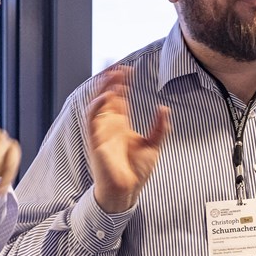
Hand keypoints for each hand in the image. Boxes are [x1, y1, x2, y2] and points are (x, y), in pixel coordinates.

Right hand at [86, 66, 170, 213]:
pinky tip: (105, 96)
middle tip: (118, 65)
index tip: (129, 69)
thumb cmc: (137, 171)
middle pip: (107, 96)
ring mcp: (102, 131)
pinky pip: (92, 120)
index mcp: (122, 125)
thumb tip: (164, 108)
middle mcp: (110, 125)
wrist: (127, 190)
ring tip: (111, 74)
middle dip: (110, 80)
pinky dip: (97, 106)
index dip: (123, 83)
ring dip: (103, 88)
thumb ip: (159, 127)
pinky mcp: (96, 140)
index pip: (120, 98)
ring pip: (98, 103)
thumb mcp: (153, 145)